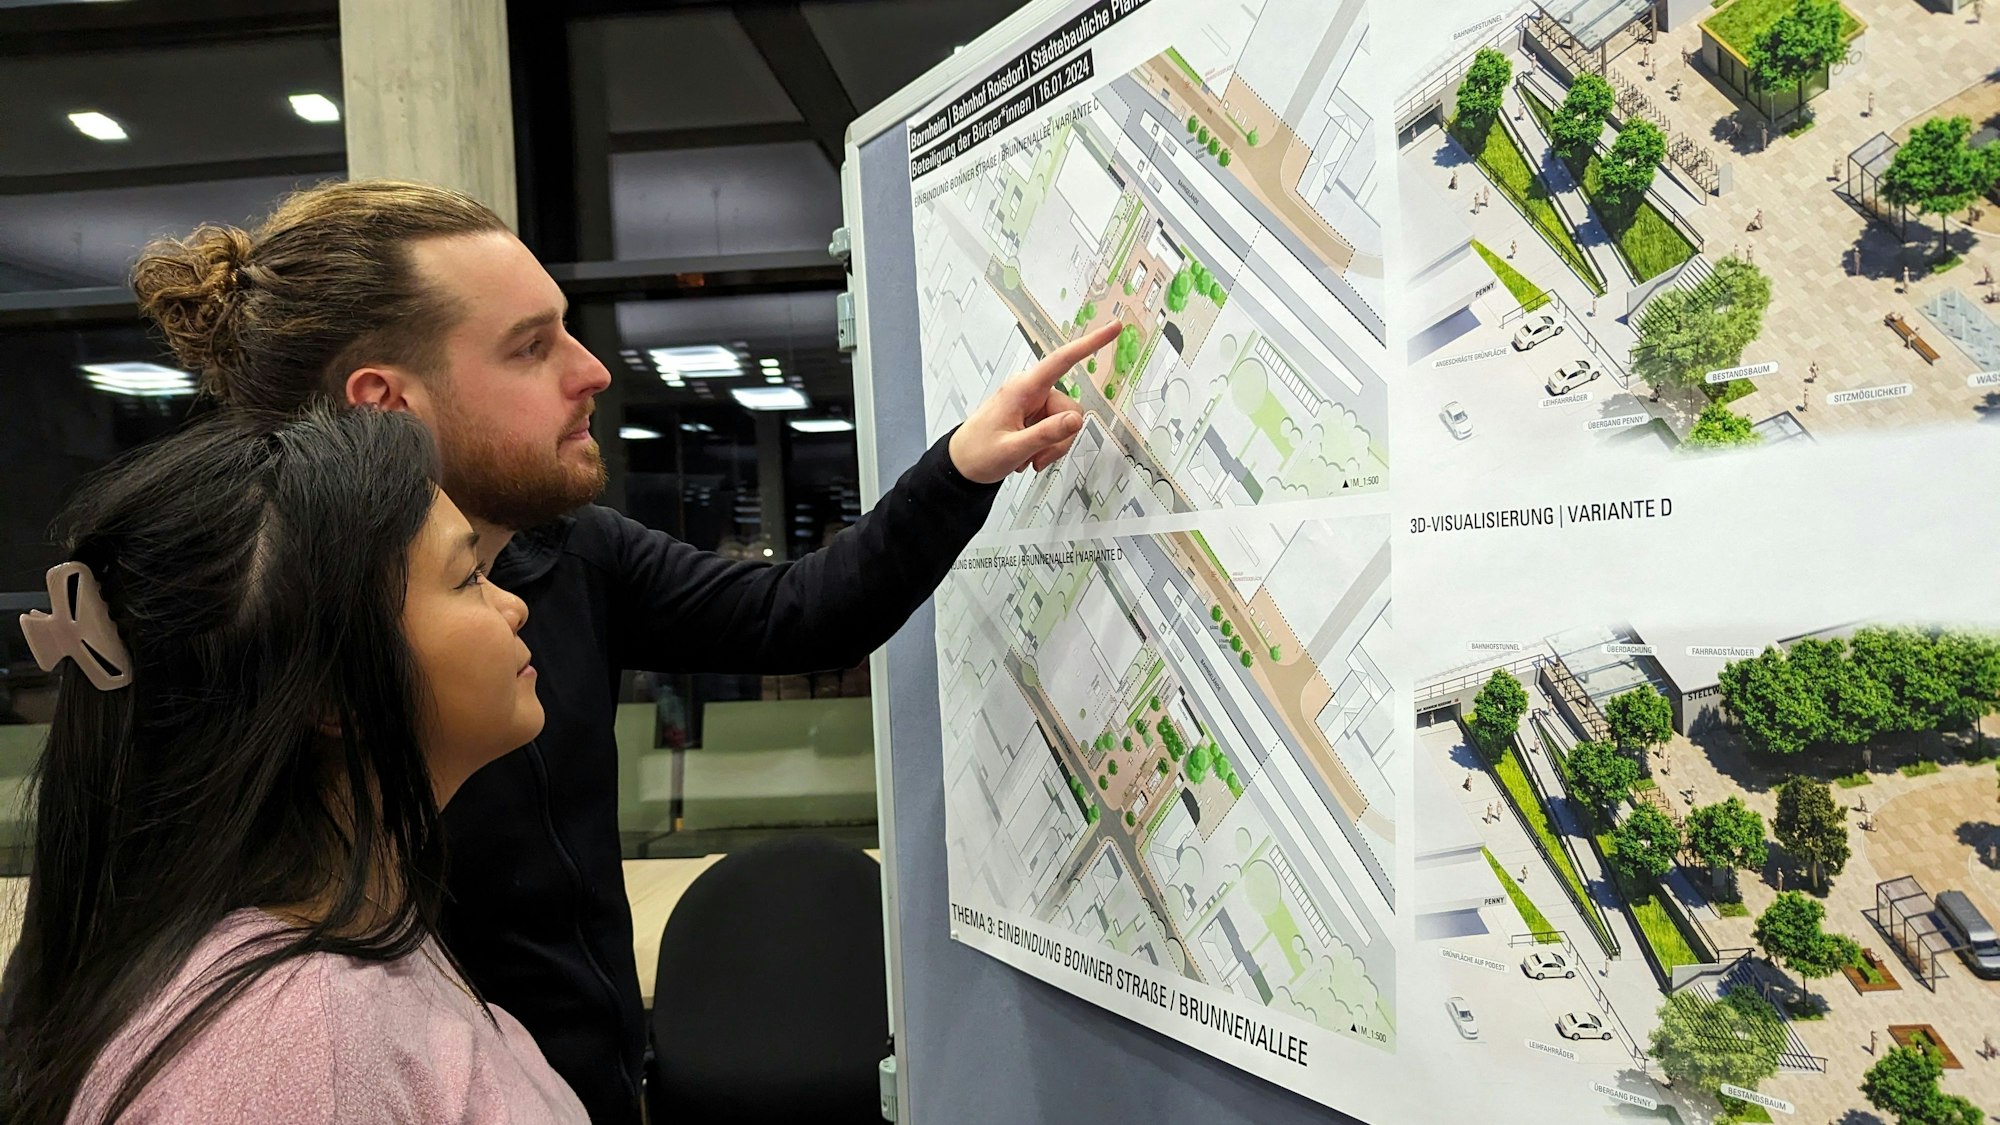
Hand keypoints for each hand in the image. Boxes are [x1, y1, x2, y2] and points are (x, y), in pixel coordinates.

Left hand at [948, 321, 1118, 484]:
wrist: (961, 466)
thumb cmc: (977, 454)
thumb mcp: (1013, 449)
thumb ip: (1047, 434)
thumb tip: (1076, 419)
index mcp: (1022, 389)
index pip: (1062, 361)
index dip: (1089, 344)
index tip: (1112, 328)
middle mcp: (1030, 391)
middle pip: (1069, 408)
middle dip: (1060, 438)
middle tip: (1037, 458)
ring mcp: (1032, 404)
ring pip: (1065, 422)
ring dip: (1052, 447)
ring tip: (1028, 458)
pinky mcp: (1034, 416)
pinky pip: (1056, 429)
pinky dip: (1046, 447)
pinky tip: (1028, 456)